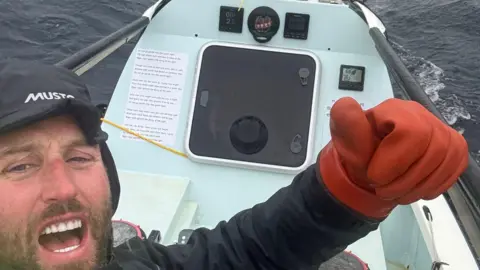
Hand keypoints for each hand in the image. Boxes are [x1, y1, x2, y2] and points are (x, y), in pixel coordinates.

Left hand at [319, 97, 468, 217]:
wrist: (372, 167)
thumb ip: (346, 124)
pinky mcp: (452, 145)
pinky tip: (415, 188)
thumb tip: (346, 104)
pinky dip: (435, 184)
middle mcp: (420, 114)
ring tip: (396, 193)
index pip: (411, 132)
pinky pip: (456, 165)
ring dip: (419, 186)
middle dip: (406, 179)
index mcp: (394, 110)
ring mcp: (440, 128)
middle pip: (432, 149)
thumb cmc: (360, 153)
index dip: (395, 162)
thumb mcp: (346, 141)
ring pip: (446, 159)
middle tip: (384, 191)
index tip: (375, 177)